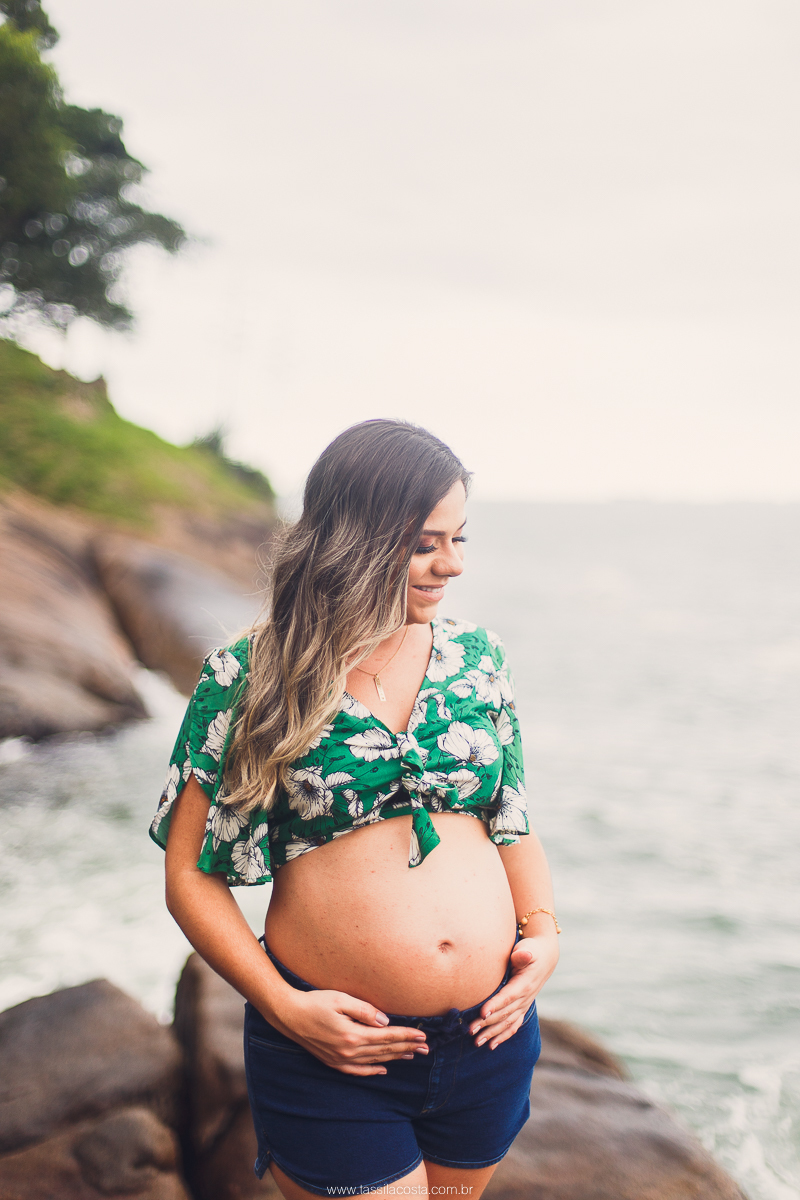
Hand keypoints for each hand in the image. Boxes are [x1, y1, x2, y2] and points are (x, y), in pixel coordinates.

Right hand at [267, 987, 428, 1075]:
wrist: (288, 1015)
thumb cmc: (314, 1002)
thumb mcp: (340, 999)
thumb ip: (364, 1010)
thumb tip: (385, 1021)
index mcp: (352, 1035)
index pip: (386, 1037)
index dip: (406, 1036)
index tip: (423, 1036)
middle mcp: (348, 1051)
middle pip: (384, 1050)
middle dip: (406, 1048)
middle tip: (425, 1048)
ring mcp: (340, 1059)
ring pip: (374, 1061)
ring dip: (395, 1058)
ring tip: (411, 1055)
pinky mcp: (333, 1062)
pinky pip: (358, 1071)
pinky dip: (373, 1071)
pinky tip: (384, 1069)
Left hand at [470, 932, 558, 1049]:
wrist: (545, 958)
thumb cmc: (532, 950)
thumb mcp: (529, 948)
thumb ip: (523, 954)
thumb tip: (523, 954)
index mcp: (525, 984)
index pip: (508, 996)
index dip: (496, 1005)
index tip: (482, 1013)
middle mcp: (525, 998)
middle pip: (505, 1013)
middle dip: (488, 1023)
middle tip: (470, 1030)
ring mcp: (524, 1005)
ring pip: (507, 1022)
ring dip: (492, 1033)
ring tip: (477, 1042)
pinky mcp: (522, 1008)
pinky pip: (513, 1025)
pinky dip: (503, 1036)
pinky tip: (491, 1045)